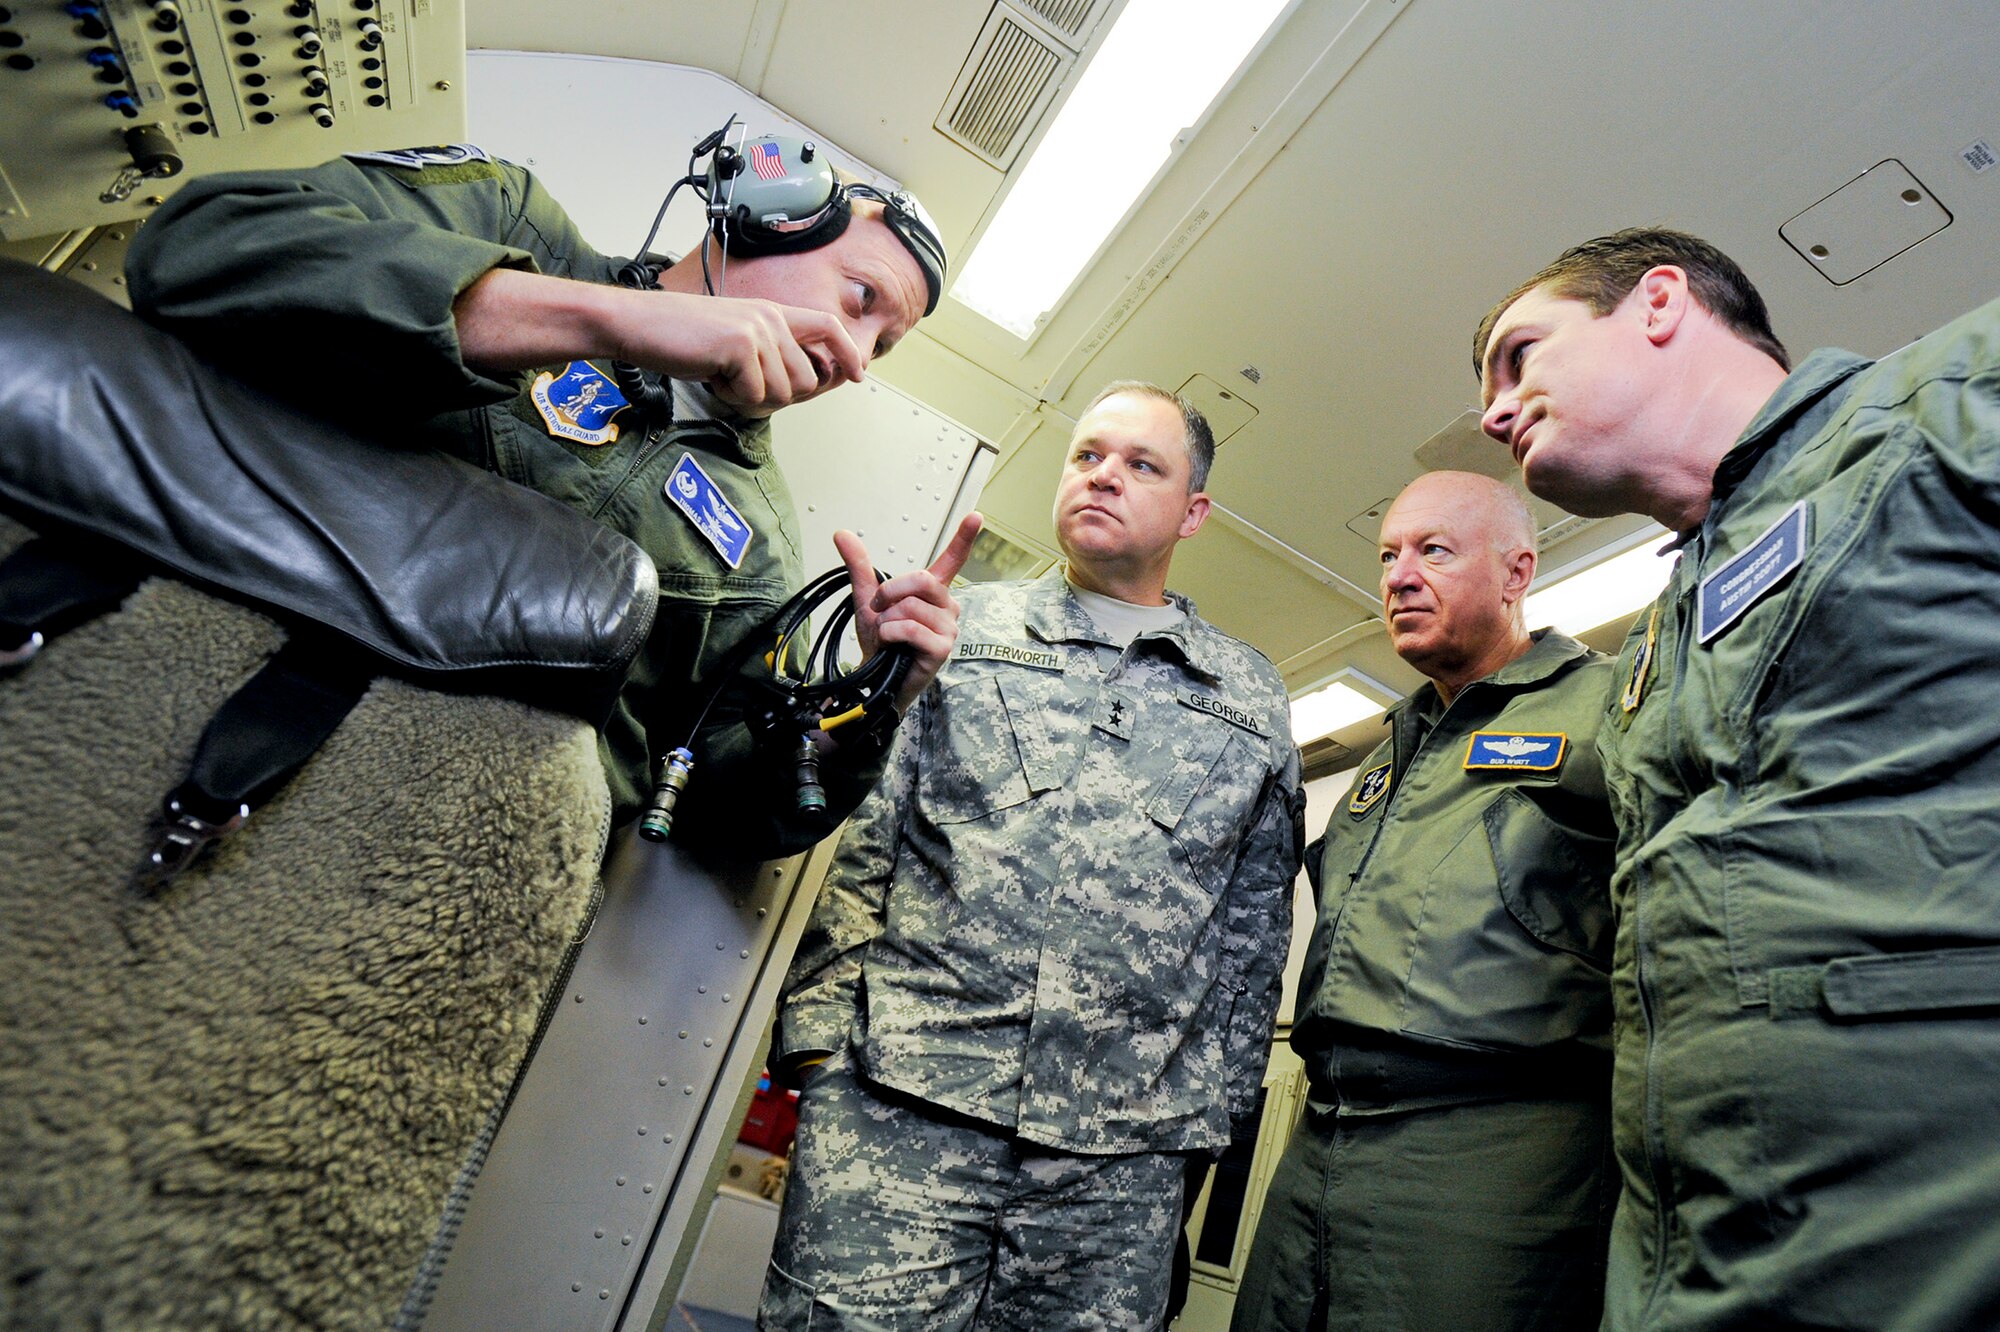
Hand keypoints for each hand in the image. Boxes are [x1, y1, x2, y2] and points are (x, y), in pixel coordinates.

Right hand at [616, 292, 866, 417]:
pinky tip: (710, 376)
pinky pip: (754, 394)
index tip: (857, 374)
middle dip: (776, 395)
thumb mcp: (733, 339)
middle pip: (805, 379)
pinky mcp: (740, 346)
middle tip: (740, 386)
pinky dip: (731, 397)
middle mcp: (770, 317)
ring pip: (782, 392)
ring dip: (750, 397)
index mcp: (770, 312)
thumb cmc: (678, 337)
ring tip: (721, 375)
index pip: (827, 326)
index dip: (847, 352)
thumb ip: (768, 353)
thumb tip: (801, 383)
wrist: (637, 325)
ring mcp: (757, 330)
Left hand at [835, 512, 982, 712]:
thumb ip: (859, 566)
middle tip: (879, 609)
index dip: (964, 538)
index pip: (953, 560)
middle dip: (890, 592)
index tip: (975, 516)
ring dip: (887, 620)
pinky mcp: (942, 649)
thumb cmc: (881, 640)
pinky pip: (911, 628)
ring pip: (911, 607)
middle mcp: (946, 607)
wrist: (876, 676)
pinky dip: (891, 634)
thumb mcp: (868, 598)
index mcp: (933, 592)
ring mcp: (948, 628)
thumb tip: (842, 534)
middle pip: (922, 580)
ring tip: (888, 635)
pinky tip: (891, 644)